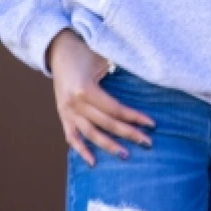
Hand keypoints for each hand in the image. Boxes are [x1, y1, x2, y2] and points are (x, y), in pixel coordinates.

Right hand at [48, 30, 152, 165]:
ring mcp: (66, 110)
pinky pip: (71, 136)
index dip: (134, 117)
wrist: (58, 48)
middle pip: (105, 123)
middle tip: (147, 143)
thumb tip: (148, 81)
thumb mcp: (104, 58)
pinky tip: (93, 162)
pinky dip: (81, 149)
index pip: (115, 109)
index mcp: (85, 89)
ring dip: (107, 145)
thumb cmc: (86, 51)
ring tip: (125, 155)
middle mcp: (74, 103)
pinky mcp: (62, 113)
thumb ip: (120, 73)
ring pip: (89, 133)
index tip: (151, 124)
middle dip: (128, 134)